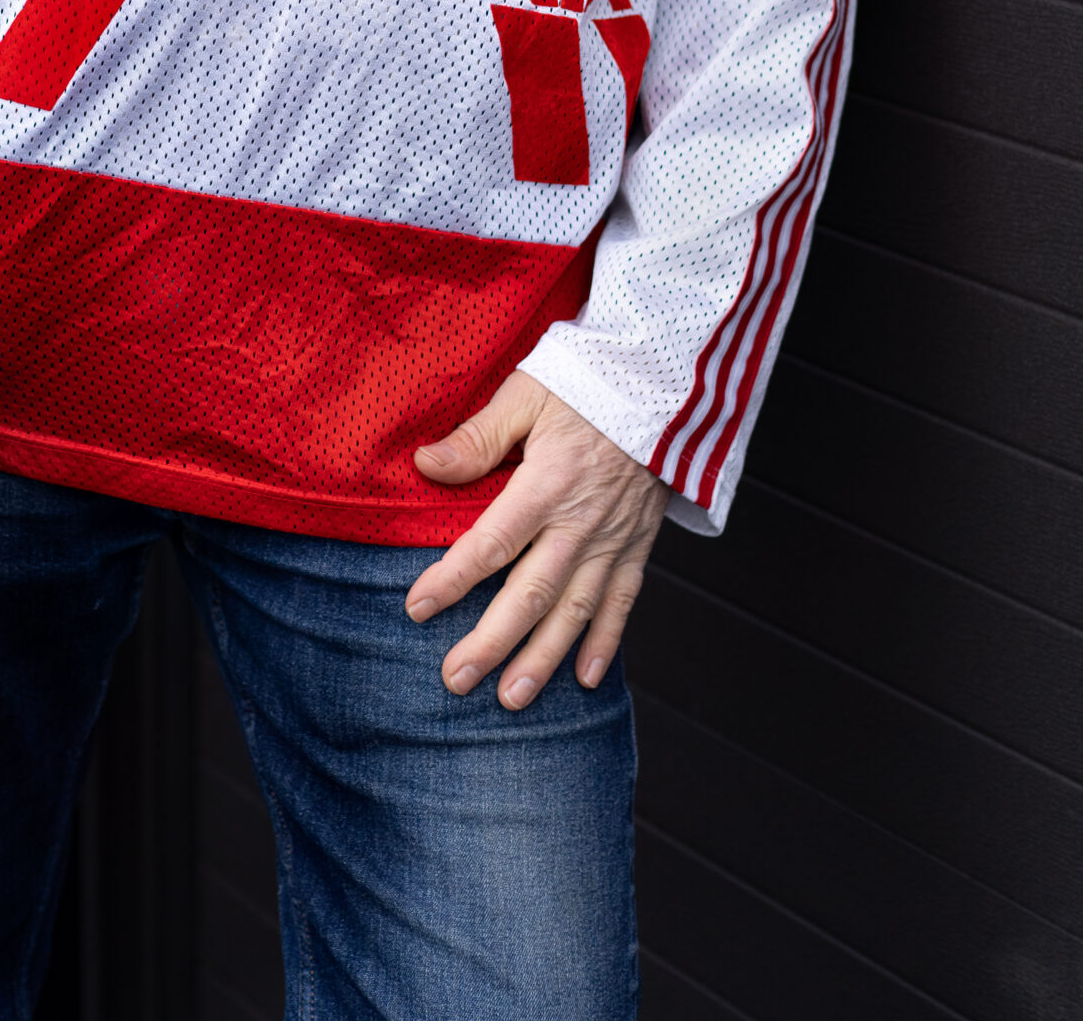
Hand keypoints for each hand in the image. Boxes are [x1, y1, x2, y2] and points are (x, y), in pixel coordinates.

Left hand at [407, 372, 668, 708]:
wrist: (665, 386)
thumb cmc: (588, 384)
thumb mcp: (526, 394)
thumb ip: (478, 437)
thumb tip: (426, 465)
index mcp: (547, 483)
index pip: (492, 543)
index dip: (452, 579)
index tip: (417, 608)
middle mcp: (581, 523)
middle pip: (530, 593)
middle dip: (491, 642)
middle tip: (455, 680)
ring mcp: (613, 540)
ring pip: (574, 611)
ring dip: (542, 658)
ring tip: (511, 698)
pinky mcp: (639, 545)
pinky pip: (623, 602)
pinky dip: (605, 643)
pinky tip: (583, 678)